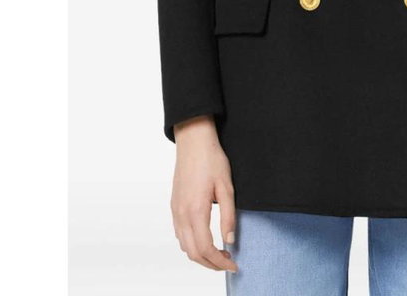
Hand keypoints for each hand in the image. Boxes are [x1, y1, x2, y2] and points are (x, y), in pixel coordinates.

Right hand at [171, 115, 237, 272]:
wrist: (193, 141)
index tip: (233, 264)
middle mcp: (182, 214)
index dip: (219, 262)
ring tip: (219, 253)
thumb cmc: (211, 160)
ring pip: (184, 245)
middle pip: (193, 252)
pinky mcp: (174, 205)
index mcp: (196, 210)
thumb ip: (228, 216)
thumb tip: (230, 240)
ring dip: (200, 255)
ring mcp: (175, 210)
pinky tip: (204, 238)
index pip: (205, 248)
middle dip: (211, 263)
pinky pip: (180, 234)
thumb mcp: (227, 187)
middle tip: (228, 262)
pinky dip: (191, 244)